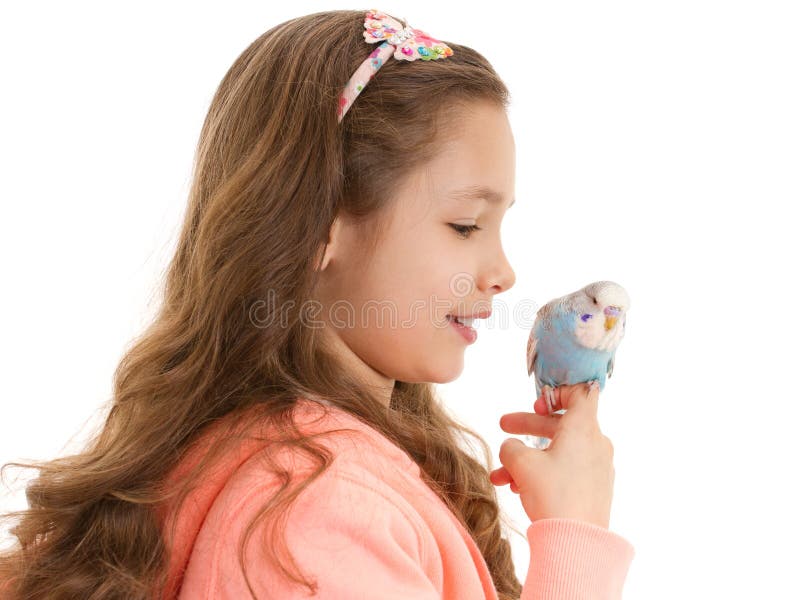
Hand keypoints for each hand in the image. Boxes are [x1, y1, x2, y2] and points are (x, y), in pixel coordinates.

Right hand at [488, 381, 614, 529]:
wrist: (576, 542)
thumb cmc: (553, 494)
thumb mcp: (522, 463)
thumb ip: (512, 447)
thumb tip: (512, 447)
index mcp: (583, 429)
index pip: (581, 393)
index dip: (558, 392)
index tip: (537, 404)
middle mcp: (595, 444)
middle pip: (561, 424)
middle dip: (528, 426)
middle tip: (503, 427)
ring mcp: (596, 468)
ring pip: (558, 451)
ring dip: (527, 458)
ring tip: (501, 475)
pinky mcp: (593, 489)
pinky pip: (565, 470)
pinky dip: (542, 472)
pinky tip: (517, 488)